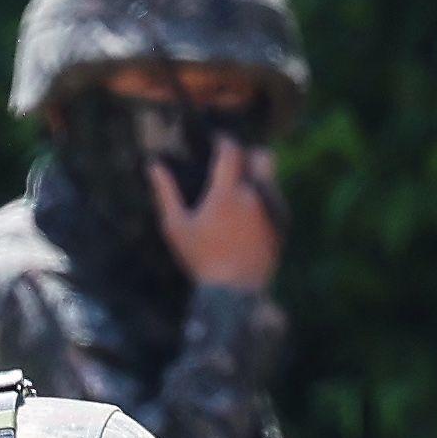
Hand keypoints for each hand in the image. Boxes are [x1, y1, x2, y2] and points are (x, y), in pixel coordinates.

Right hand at [150, 134, 281, 291]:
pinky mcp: (282, 225)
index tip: (216, 144)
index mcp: (227, 193)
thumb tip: (154, 165)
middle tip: (234, 167)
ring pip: (270, 178)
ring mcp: (272, 210)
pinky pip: (276, 201)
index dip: (224, 141)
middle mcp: (254, 196)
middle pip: (262, 155)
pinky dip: (264, 201)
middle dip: (249, 155)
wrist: (234, 296)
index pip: (232, 148)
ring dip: (256, 179)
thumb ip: (166, 193)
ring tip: (240, 195)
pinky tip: (249, 217)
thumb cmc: (201, 262)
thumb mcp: (176, 228)